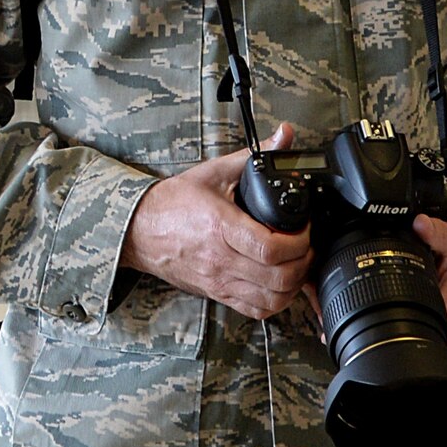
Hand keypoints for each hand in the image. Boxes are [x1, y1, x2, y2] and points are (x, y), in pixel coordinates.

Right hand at [121, 123, 314, 320]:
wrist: (139, 230)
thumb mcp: (213, 173)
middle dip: (303, 263)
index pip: (271, 248)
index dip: (299, 242)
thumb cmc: (172, 203)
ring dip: (293, 285)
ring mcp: (218, 280)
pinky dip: (275, 302)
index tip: (304, 230)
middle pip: (279, 278)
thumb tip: (284, 136)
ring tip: (296, 265)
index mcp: (220, 227)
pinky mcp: (216, 293)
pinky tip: (278, 284)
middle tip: (306, 246)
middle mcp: (220, 259)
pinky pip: (255, 310)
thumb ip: (253, 155)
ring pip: (271, 299)